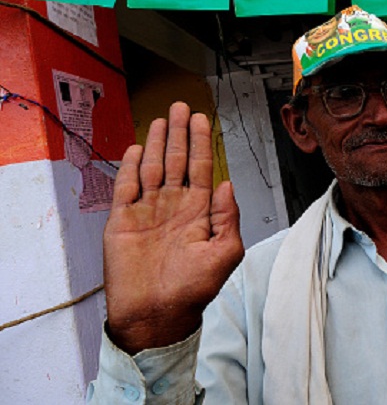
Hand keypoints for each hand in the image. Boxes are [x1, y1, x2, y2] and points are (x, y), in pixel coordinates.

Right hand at [103, 103, 242, 353]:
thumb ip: (229, 217)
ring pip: (152, 167)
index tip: (203, 119)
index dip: (202, 143)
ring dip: (156, 142)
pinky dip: (129, 166)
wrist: (156, 315)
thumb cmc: (193, 290)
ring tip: (162, 119)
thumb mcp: (225, 254)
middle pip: (177, 160)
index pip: (201, 168)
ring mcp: (147, 211)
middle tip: (182, 107)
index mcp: (199, 212)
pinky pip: (125, 187)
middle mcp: (173, 206)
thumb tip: (228, 184)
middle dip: (180, 133)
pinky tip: (135, 147)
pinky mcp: (122, 221)